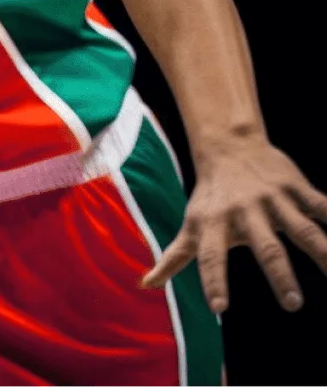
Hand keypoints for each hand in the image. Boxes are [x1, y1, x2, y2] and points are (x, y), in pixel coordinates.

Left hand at [140, 141, 326, 312]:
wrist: (228, 147)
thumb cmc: (209, 197)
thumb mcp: (191, 224)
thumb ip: (174, 257)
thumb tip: (146, 284)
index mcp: (215, 223)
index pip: (210, 257)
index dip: (213, 280)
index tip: (219, 308)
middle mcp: (245, 211)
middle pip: (265, 246)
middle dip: (279, 274)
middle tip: (292, 303)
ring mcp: (273, 198)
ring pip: (302, 228)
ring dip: (321, 253)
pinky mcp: (296, 187)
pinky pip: (321, 205)